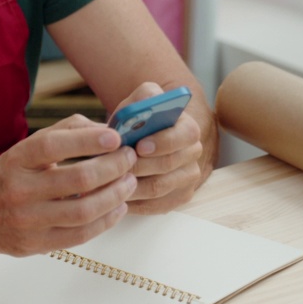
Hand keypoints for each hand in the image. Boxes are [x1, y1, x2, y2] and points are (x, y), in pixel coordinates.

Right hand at [0, 114, 138, 255]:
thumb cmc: (10, 175)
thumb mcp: (26, 147)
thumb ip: (65, 132)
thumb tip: (105, 129)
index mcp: (16, 159)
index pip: (53, 146)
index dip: (87, 140)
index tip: (115, 137)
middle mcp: (19, 189)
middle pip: (77, 179)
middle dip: (113, 167)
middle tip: (130, 158)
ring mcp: (27, 220)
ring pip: (84, 210)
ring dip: (115, 195)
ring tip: (130, 182)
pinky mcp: (36, 244)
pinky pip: (80, 235)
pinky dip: (106, 221)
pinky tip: (118, 207)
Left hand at [114, 82, 206, 213]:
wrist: (141, 138)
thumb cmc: (138, 121)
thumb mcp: (139, 102)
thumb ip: (143, 98)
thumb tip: (143, 105)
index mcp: (187, 128)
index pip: (184, 135)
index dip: (163, 142)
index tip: (140, 146)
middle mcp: (193, 153)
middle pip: (168, 165)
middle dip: (140, 166)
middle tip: (116, 167)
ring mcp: (188, 177)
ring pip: (159, 188)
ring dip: (132, 185)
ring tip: (109, 181)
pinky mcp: (179, 197)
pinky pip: (156, 205)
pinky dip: (134, 202)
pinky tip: (117, 195)